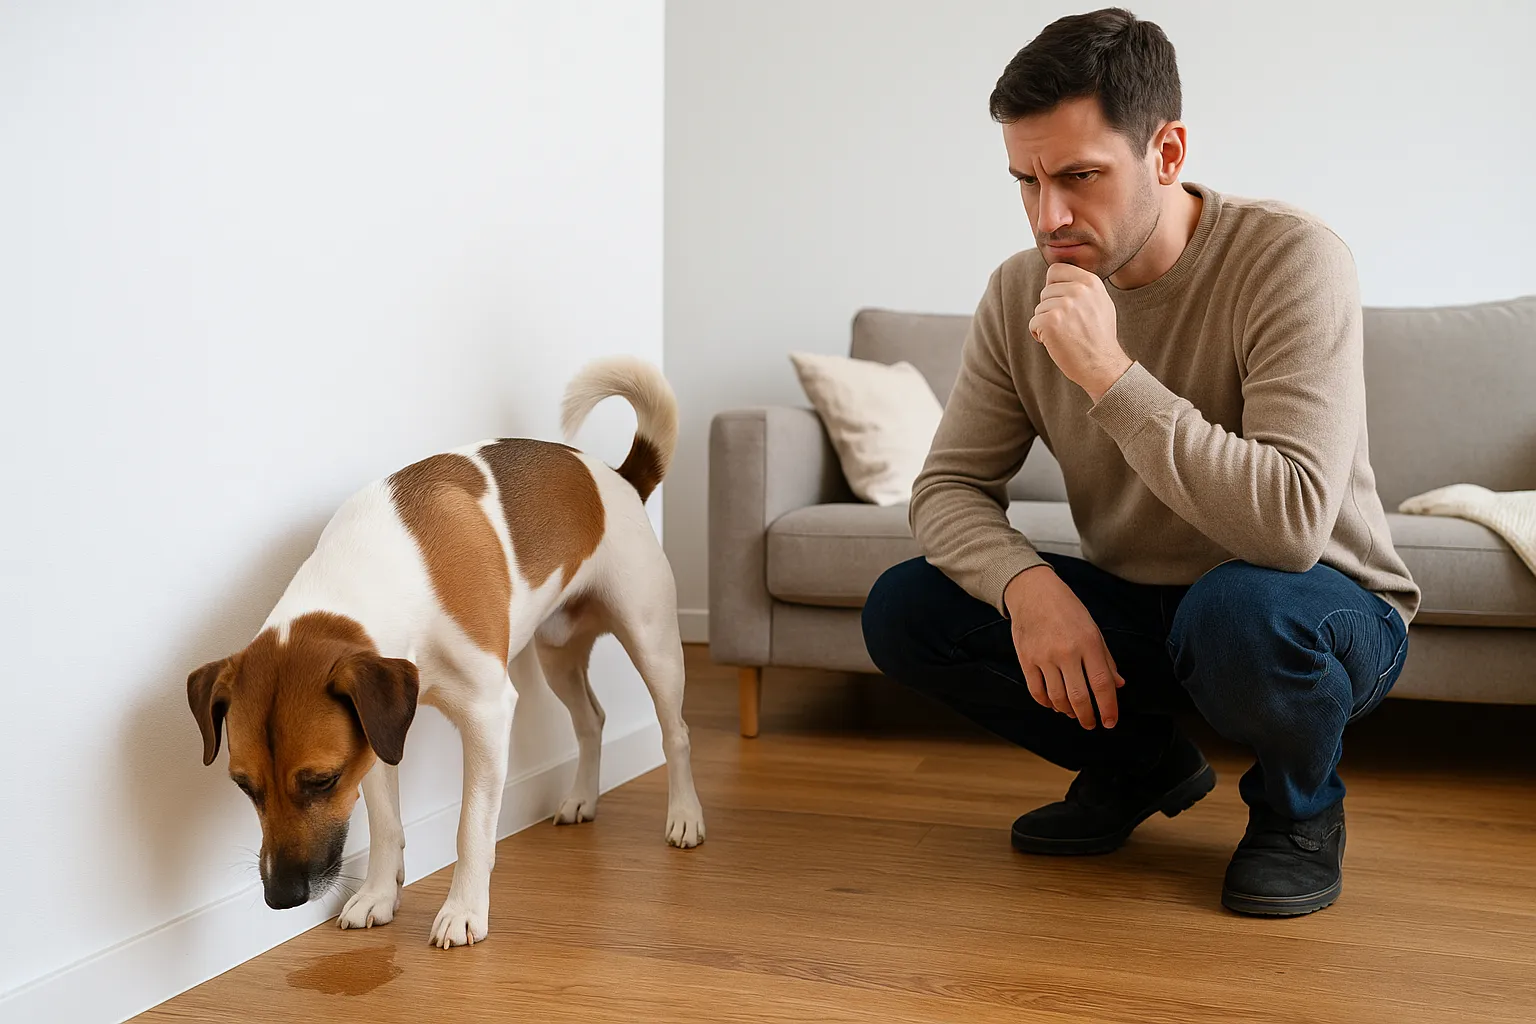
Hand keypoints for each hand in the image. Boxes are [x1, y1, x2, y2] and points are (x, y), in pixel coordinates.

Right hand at [1003, 565, 1123, 728]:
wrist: (1033, 592)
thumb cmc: (1067, 610)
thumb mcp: (1093, 629)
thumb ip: (1106, 659)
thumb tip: (1117, 685)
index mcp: (1089, 643)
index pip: (1102, 684)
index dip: (1108, 708)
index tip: (1110, 722)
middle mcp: (1067, 651)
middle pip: (1079, 697)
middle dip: (1087, 717)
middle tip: (1091, 724)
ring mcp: (1044, 656)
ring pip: (1057, 698)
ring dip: (1067, 711)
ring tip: (1073, 713)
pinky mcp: (1026, 659)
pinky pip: (1037, 691)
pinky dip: (1047, 703)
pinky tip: (1054, 704)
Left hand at [1029, 262, 1132, 401]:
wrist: (1102, 365)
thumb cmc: (1099, 337)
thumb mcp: (1101, 303)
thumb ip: (1083, 287)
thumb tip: (1060, 276)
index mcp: (1090, 282)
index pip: (1056, 270)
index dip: (1053, 286)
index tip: (1061, 302)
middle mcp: (1078, 290)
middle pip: (1045, 291)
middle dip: (1050, 309)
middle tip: (1068, 325)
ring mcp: (1064, 305)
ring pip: (1039, 308)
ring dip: (1046, 323)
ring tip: (1065, 335)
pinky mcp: (1051, 322)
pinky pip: (1033, 323)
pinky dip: (1040, 335)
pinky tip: (1057, 342)